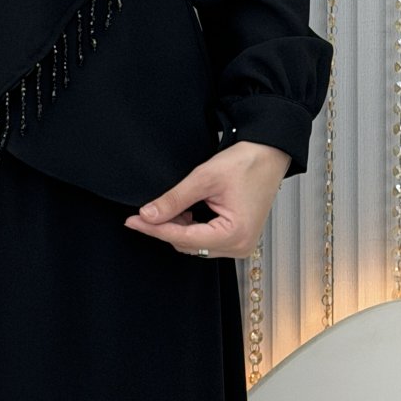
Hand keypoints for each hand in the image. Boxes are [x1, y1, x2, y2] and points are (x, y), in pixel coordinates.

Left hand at [123, 140, 291, 258]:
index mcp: (235, 235)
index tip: (132, 221)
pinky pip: (206, 239)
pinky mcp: (238, 237)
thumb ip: (174, 199)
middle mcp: (239, 247)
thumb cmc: (245, 163)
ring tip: (162, 209)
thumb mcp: (204, 178)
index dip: (154, 229)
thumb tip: (148, 215)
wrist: (268, 153)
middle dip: (165, 228)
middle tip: (141, 214)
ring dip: (177, 228)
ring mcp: (240, 244)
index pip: (183, 238)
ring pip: (196, 244)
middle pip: (189, 245)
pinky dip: (190, 227)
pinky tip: (180, 212)